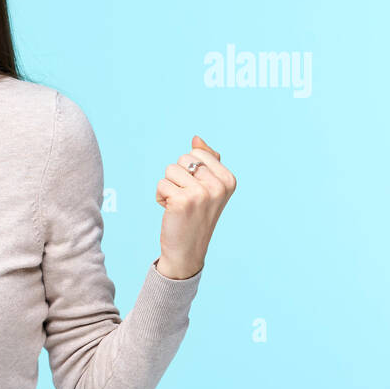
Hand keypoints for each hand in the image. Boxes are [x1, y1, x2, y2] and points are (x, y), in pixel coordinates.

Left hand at [154, 135, 235, 278]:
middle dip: (178, 177)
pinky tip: (170, 211)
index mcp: (229, 179)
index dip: (190, 171)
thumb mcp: (208, 188)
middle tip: (186, 199)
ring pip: (170, 170)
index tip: (197, 191)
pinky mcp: (183, 201)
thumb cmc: (195, 216)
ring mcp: (202, 193)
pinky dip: (160, 197)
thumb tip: (196, 138)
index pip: (197, 153)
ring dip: (168, 187)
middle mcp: (219, 186)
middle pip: (183, 159)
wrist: (188, 250)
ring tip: (178, 205)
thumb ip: (206, 162)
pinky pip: (161, 184)